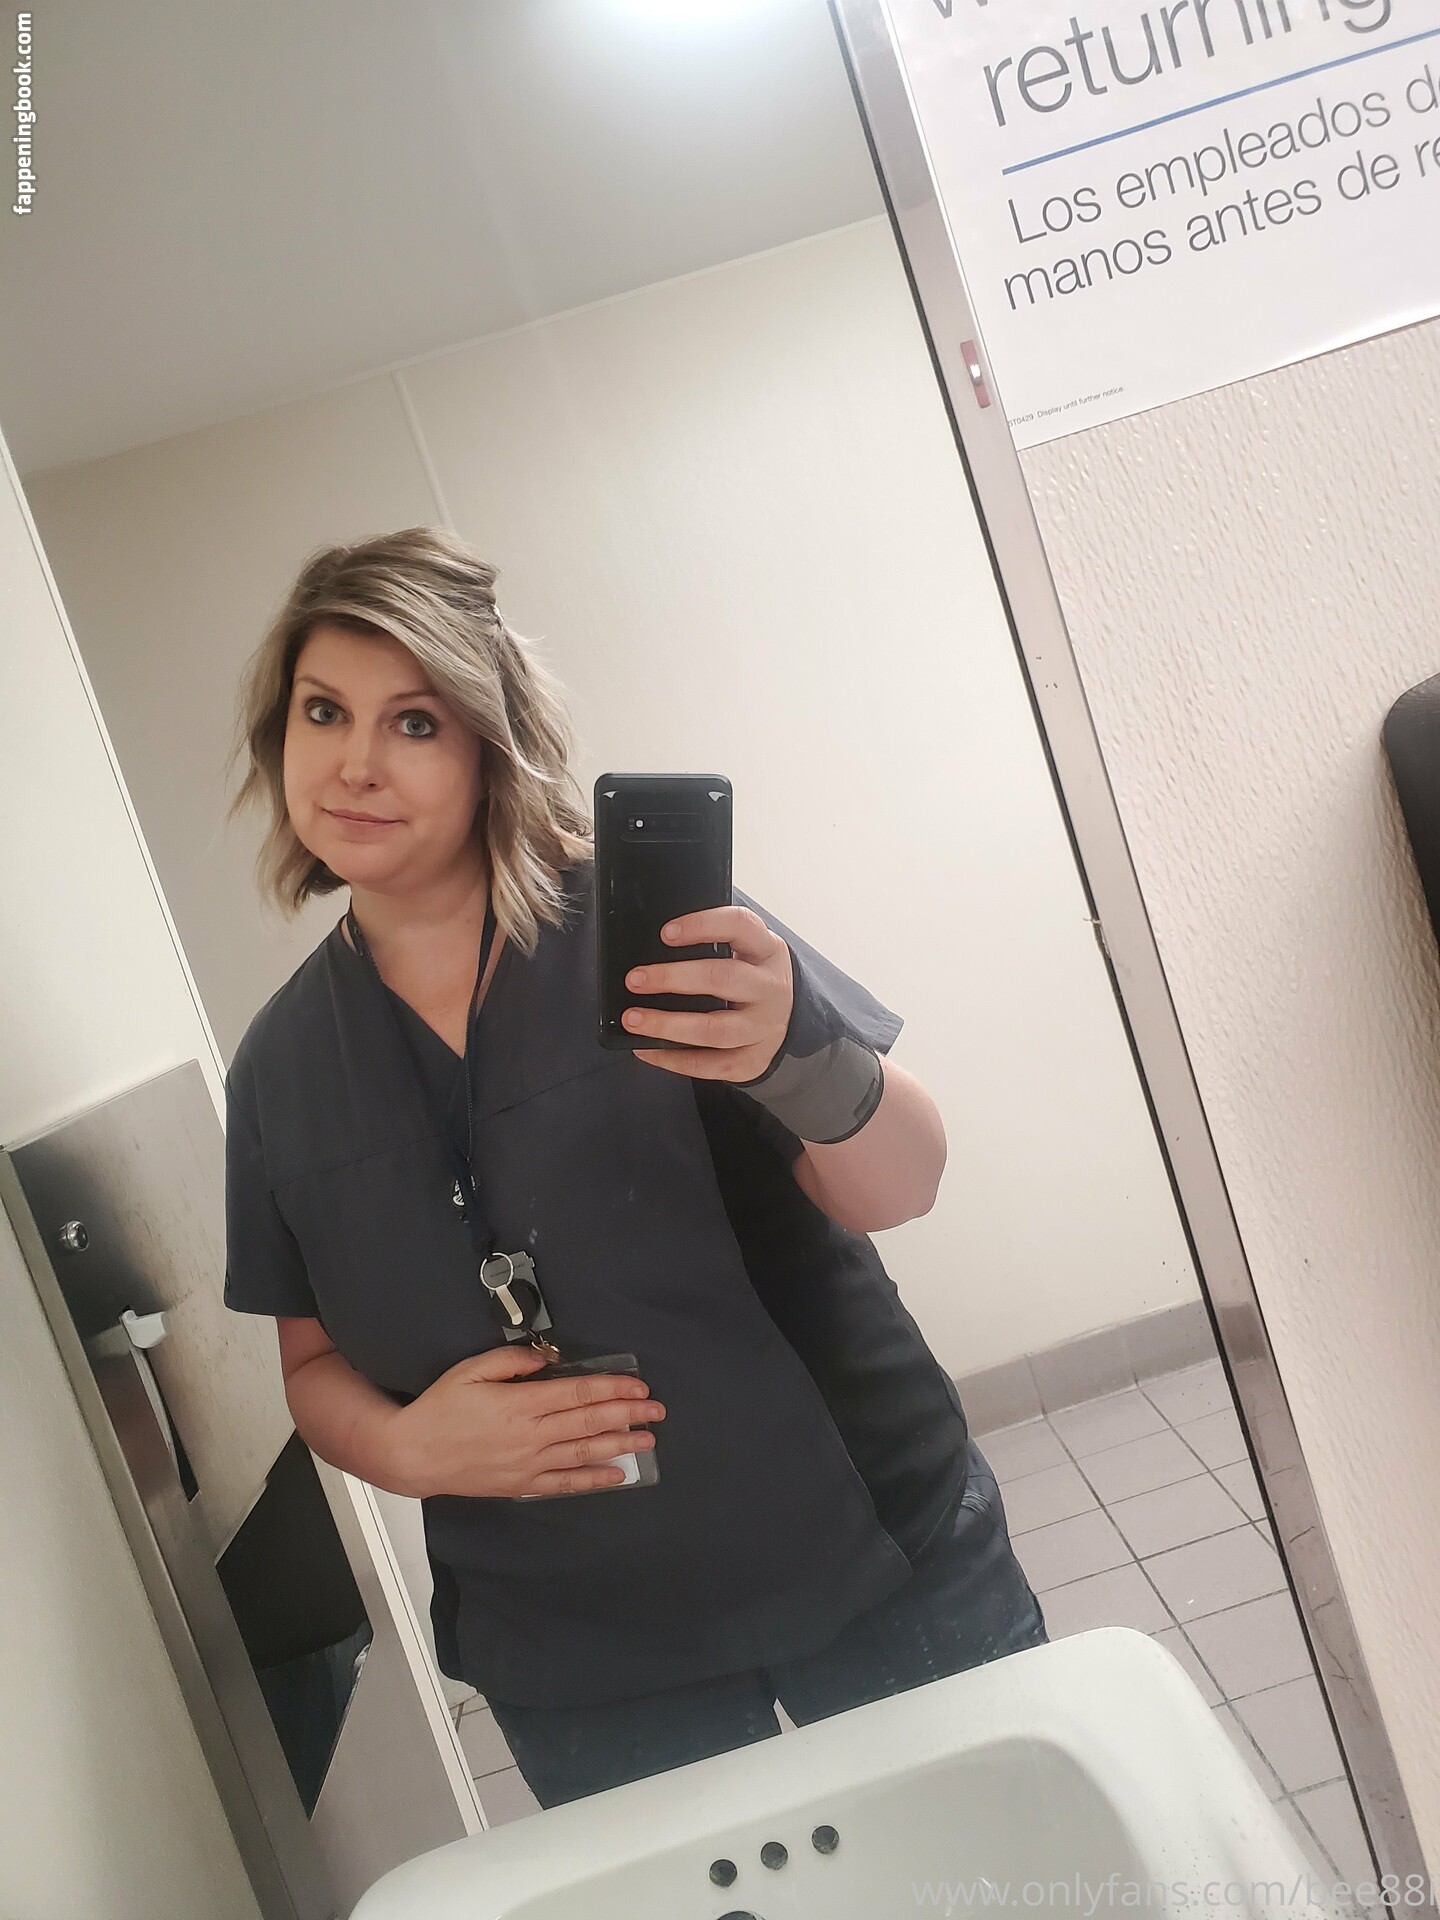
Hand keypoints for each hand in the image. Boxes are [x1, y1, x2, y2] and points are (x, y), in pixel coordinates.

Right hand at [392, 1344, 663, 1498]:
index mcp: (520, 1405)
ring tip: (648, 1441)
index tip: (639, 1387)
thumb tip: (545, 1358)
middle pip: (589, 1423)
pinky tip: (617, 1475)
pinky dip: (593, 1480)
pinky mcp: (522, 1485)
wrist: (414, 1455)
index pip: (577, 1394)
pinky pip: (565, 1484)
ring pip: (583, 1454)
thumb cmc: (441, 1407)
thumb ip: (510, 1362)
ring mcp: (529, 1464)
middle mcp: (531, 1436)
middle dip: (627, 1415)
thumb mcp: (470, 1371)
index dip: (612, 1389)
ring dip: (619, 1446)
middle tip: (657, 1411)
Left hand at [623, 904, 792, 1081]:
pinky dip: (675, 1060)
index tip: (666, 933)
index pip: (740, 925)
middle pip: (722, 978)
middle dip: (672, 978)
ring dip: (668, 1025)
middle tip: (635, 979)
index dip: (702, 925)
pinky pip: (712, 1065)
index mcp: (767, 950)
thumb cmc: (753, 976)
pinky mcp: (755, 1059)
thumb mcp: (747, 949)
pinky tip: (648, 1050)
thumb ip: (712, 945)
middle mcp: (770, 988)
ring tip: (634, 1019)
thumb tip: (652, 952)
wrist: (790, 1016)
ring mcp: (765, 1027)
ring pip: (715, 1029)